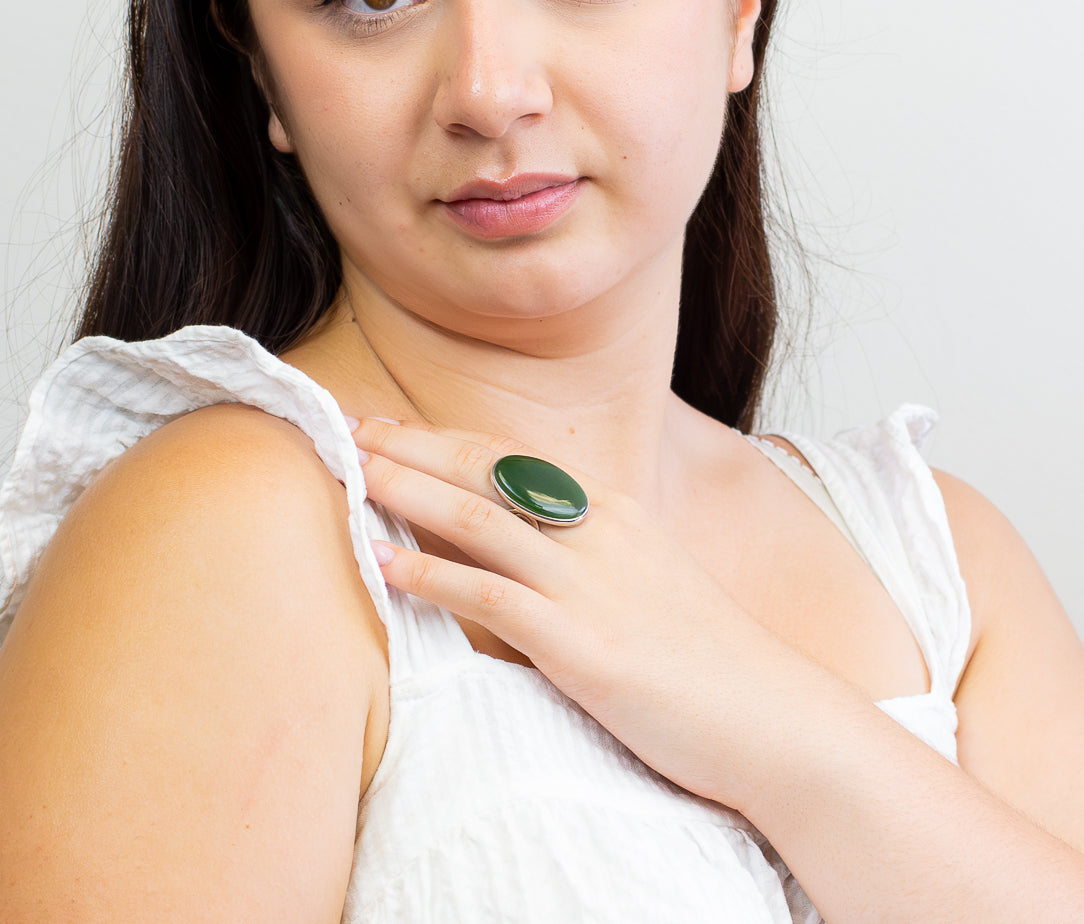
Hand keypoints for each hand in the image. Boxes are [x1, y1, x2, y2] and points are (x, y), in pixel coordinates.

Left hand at [352, 417, 807, 806]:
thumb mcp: (647, 580)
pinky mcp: (581, 642)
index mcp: (613, 510)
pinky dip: (430, 576)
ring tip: (351, 472)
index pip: (510, 457)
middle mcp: (598, 530)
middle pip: (486, 470)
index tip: (391, 425)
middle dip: (411, 445)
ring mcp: (589, 583)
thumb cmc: (708, 656)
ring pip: (479, 518)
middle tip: (347, 425)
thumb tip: (526, 546)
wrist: (773, 719)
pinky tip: (383, 564)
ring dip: (407, 491)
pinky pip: (489, 596)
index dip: (443, 438)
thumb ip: (587, 553)